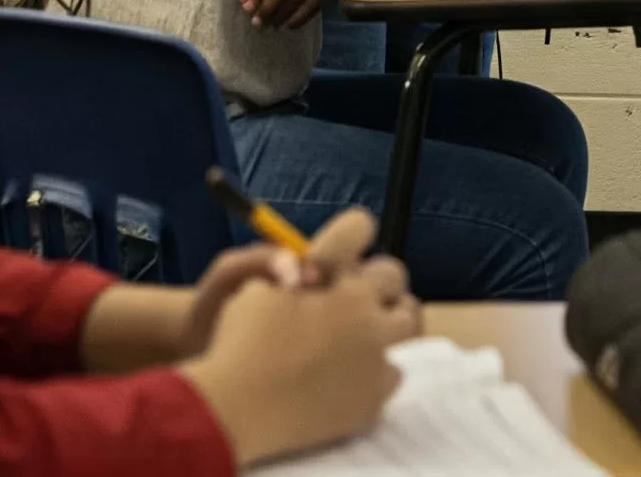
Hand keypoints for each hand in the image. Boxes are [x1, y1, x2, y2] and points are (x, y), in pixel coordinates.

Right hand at [178, 210, 416, 467]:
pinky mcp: (371, 400)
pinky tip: (353, 373)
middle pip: (394, 278)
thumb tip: (305, 268)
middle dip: (375, 280)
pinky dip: (378, 369)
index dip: (352, 231)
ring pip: (406, 324)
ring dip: (387, 321)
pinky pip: (394, 373)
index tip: (346, 243)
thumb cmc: (239, 342)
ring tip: (362, 332)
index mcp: (341, 282)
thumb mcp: (253, 285)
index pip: (360, 229)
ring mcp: (375, 359)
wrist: (233, 411)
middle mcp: (367, 316)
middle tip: (355, 297)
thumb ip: (283, 266)